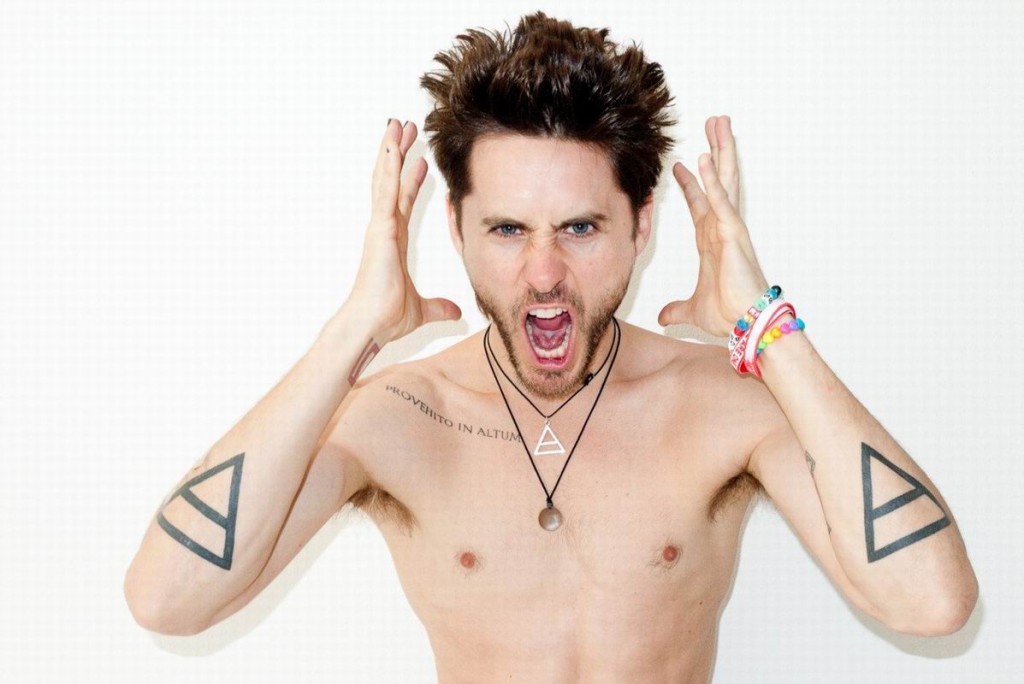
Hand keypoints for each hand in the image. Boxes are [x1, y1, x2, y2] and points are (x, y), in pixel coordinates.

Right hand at [346, 119, 460, 342]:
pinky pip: (385, 192)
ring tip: (397, 124)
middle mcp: (385, 229)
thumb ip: (439, 306)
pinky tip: (394, 148)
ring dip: (391, 151)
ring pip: (385, 180)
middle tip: (404, 128)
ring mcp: (380, 226)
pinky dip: (389, 168)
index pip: (403, 203)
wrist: (372, 326)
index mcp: (393, 242)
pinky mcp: (380, 229)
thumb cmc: (387, 318)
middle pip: (391, 183)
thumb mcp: (423, 309)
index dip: (410, 181)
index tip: (419, 162)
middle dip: (397, 155)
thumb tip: (454, 312)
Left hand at [658, 115, 769, 336]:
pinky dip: (711, 181)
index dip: (691, 184)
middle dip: (715, 151)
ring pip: (724, 180)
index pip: (700, 204)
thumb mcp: (692, 310)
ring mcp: (729, 227)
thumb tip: (664, 318)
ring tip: (718, 123)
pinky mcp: (732, 234)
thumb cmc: (728, 315)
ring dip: (719, 151)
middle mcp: (722, 228)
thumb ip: (677, 310)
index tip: (680, 166)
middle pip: (718, 180)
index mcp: (713, 241)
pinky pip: (720, 201)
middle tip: (713, 123)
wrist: (744, 324)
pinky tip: (703, 159)